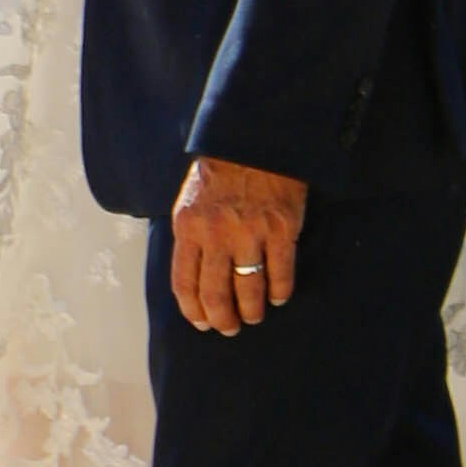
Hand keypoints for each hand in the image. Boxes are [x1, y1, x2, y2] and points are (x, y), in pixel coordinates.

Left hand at [169, 154, 307, 337]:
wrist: (254, 139)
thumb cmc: (220, 172)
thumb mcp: (189, 201)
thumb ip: (190, 238)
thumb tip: (193, 277)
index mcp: (188, 226)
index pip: (184, 283)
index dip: (193, 310)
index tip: (201, 322)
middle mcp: (216, 233)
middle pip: (215, 294)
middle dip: (222, 320)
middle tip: (229, 328)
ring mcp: (250, 233)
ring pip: (249, 290)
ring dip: (252, 311)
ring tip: (254, 316)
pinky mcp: (281, 229)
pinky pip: (280, 274)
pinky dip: (280, 292)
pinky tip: (278, 297)